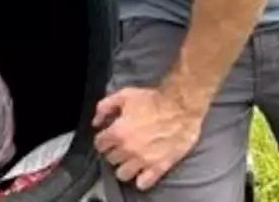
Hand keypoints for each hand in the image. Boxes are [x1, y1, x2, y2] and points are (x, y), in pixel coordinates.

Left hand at [91, 86, 205, 190]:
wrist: (181, 106)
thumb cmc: (154, 100)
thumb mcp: (124, 95)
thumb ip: (105, 107)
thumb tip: (96, 121)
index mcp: (118, 132)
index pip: (100, 144)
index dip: (103, 140)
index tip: (108, 138)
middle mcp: (128, 149)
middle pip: (111, 159)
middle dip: (114, 152)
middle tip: (121, 147)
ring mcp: (144, 160)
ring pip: (123, 174)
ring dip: (124, 167)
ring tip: (130, 161)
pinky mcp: (159, 166)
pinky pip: (144, 183)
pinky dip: (140, 180)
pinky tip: (141, 173)